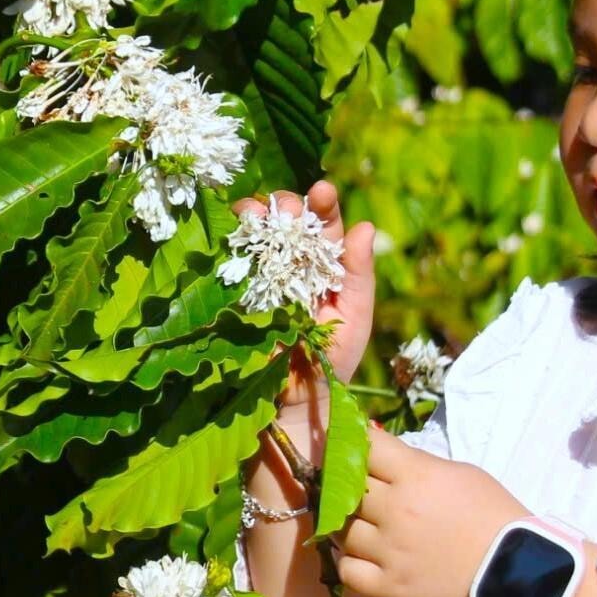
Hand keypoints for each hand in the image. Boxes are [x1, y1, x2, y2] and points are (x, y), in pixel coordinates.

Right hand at [230, 180, 375, 459]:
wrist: (292, 405)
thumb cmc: (330, 364)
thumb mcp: (353, 318)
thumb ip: (358, 275)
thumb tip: (366, 227)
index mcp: (323, 267)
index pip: (324, 225)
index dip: (322, 204)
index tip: (322, 191)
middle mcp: (291, 265)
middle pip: (286, 221)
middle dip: (287, 207)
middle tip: (289, 210)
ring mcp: (260, 276)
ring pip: (256, 232)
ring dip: (257, 215)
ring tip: (260, 215)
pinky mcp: (233, 292)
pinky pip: (230, 258)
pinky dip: (230, 239)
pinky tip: (234, 231)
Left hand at [331, 424, 532, 596]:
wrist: (515, 565)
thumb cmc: (490, 511)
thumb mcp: (458, 472)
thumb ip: (415, 461)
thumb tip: (377, 449)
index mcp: (414, 475)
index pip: (365, 446)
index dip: (356, 446)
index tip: (354, 451)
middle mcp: (395, 510)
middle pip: (347, 489)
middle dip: (353, 489)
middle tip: (365, 495)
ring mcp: (390, 550)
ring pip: (343, 531)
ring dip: (352, 527)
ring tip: (369, 529)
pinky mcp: (391, 586)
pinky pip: (348, 571)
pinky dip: (352, 564)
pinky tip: (367, 558)